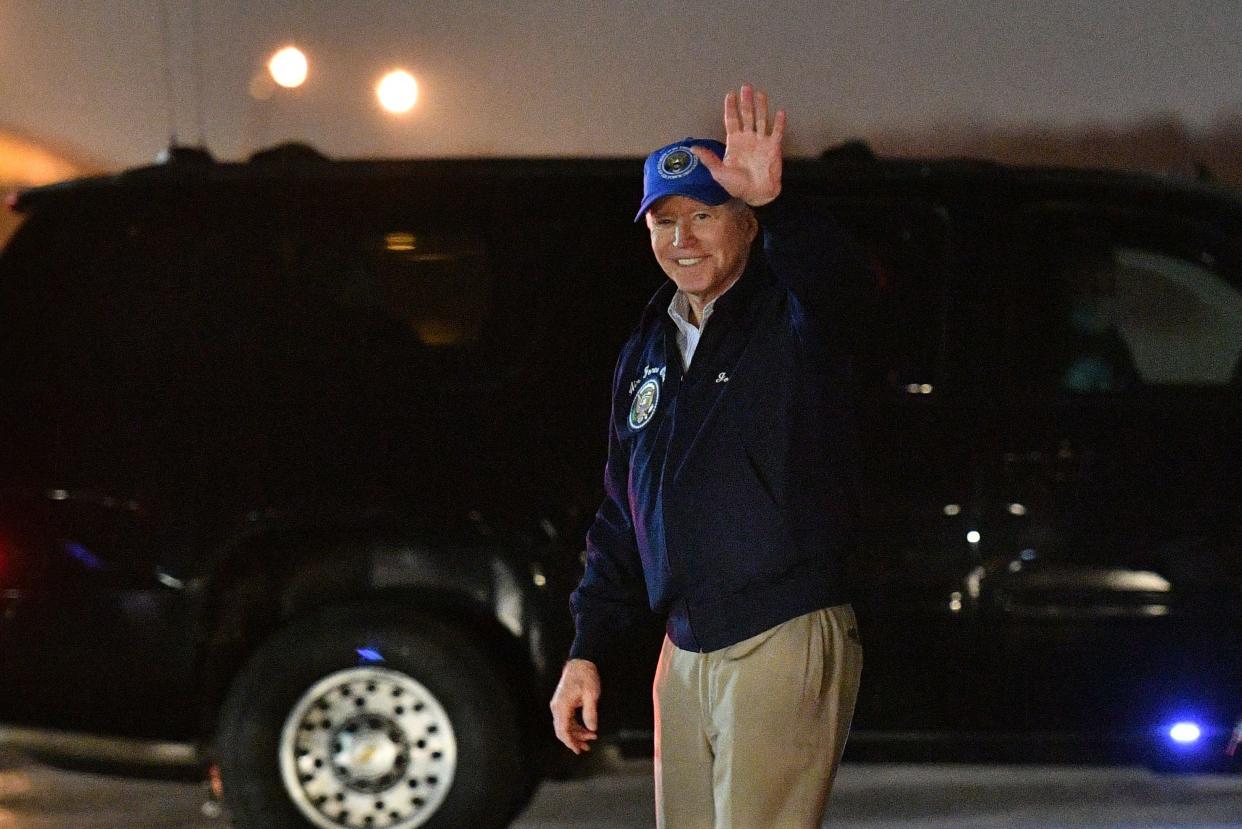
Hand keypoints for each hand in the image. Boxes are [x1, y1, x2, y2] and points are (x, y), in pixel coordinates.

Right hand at [550, 658, 600, 753]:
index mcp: (562, 705)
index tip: (578, 750)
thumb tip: (592, 729)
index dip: (570, 742)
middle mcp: (557, 707)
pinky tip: (586, 730)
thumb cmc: (587, 676)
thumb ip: (591, 712)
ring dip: (576, 734)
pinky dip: (575, 727)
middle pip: (562, 730)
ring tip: (591, 738)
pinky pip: (566, 720)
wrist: (581, 663)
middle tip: (587, 748)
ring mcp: (558, 705)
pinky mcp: (562, 704)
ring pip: (564, 726)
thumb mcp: (592, 694)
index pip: (563, 730)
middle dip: (574, 740)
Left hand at [691, 83, 784, 206]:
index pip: (732, 120)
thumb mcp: (719, 173)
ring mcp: (761, 141)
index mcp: (734, 142)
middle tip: (746, 87)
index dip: (730, 108)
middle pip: (747, 116)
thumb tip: (693, 148)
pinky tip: (780, 113)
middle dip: (746, 102)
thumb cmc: (737, 185)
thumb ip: (708, 159)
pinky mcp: (773, 147)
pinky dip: (779, 123)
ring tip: (760, 94)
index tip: (730, 95)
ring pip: (761, 120)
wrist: (756, 195)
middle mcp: (748, 138)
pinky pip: (776, 132)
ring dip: (761, 107)